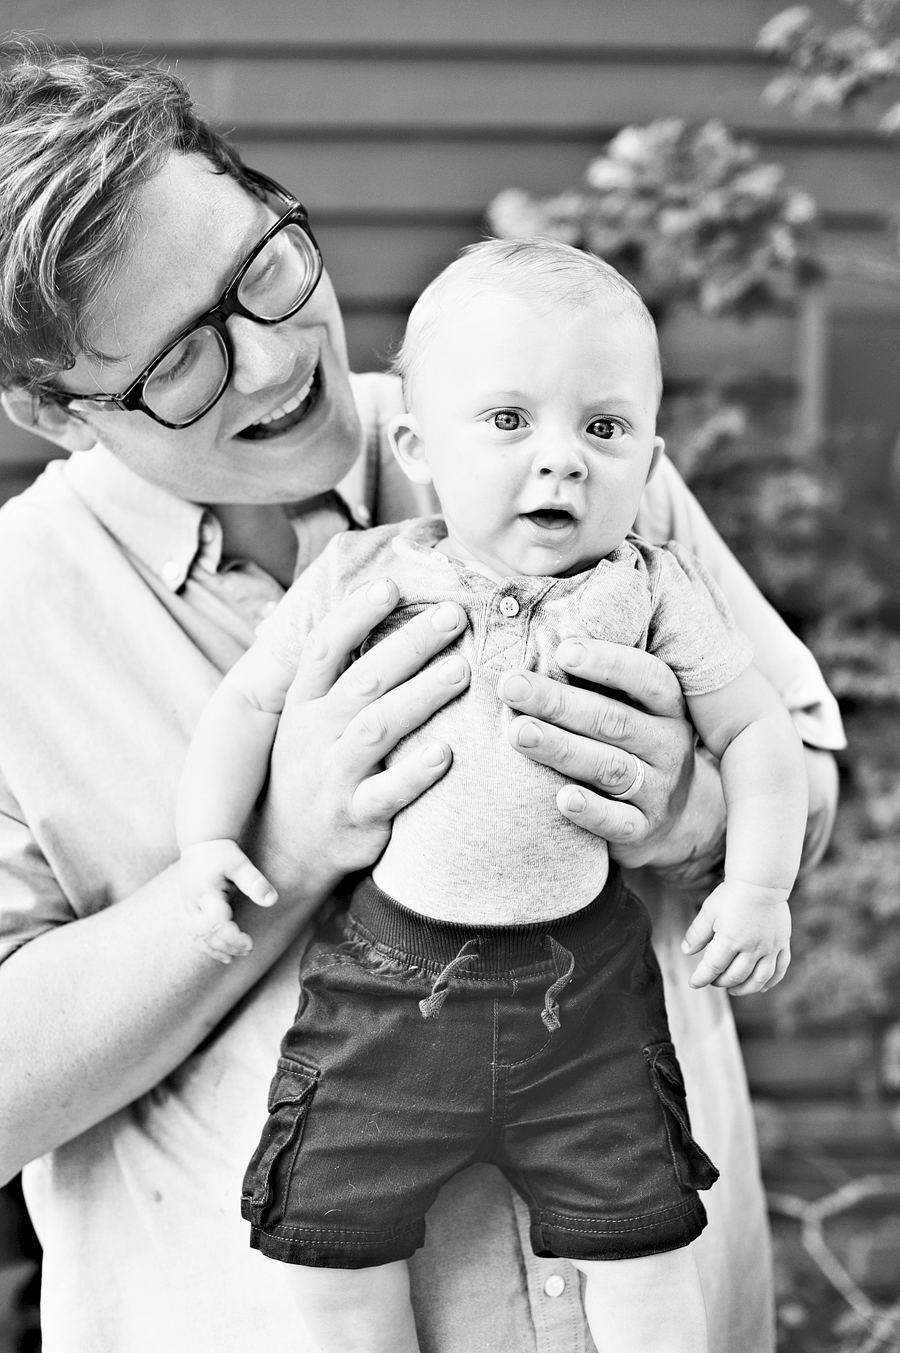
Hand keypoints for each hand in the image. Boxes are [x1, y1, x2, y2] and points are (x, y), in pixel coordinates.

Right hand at [179, 840, 277, 964]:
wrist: (200, 842)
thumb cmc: (221, 852)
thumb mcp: (240, 863)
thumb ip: (255, 882)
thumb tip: (272, 900)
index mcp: (206, 893)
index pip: (217, 924)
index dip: (233, 938)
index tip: (250, 943)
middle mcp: (193, 903)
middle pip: (207, 935)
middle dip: (227, 946)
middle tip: (248, 950)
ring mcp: (188, 907)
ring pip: (197, 937)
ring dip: (215, 950)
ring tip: (234, 957)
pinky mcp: (187, 909)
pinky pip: (192, 934)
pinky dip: (204, 946)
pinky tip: (219, 953)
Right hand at [248, 579, 469, 902]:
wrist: (284, 850)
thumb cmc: (313, 769)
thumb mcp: (307, 720)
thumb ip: (338, 675)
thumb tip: (370, 609)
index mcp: (303, 703)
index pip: (325, 649)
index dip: (355, 614)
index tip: (391, 585)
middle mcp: (314, 733)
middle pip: (364, 680)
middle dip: (410, 644)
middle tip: (454, 615)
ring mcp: (333, 776)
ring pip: (377, 729)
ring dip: (420, 697)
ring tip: (461, 671)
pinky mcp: (354, 817)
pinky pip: (386, 794)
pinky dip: (415, 774)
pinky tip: (447, 752)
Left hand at [497, 638, 698, 870]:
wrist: (676, 818)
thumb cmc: (633, 744)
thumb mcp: (634, 708)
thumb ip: (599, 680)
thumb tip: (535, 630)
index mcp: (667, 707)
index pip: (646, 677)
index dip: (607, 663)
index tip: (562, 650)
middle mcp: (668, 745)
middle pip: (612, 720)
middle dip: (558, 702)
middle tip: (511, 687)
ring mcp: (659, 790)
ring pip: (609, 767)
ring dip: (561, 749)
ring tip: (518, 733)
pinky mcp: (643, 829)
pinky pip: (618, 822)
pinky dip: (590, 811)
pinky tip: (561, 799)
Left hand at [682, 879, 791, 994]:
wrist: (762, 881)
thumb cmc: (732, 894)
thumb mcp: (709, 911)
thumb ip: (697, 933)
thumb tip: (686, 951)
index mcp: (730, 940)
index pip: (713, 968)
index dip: (701, 978)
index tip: (693, 983)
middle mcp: (752, 948)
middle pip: (735, 976)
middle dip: (721, 982)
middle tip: (713, 981)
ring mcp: (769, 947)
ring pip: (759, 979)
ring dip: (745, 989)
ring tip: (734, 990)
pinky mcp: (782, 943)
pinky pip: (780, 969)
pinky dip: (771, 982)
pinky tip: (761, 987)